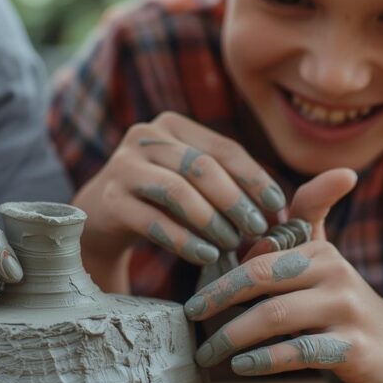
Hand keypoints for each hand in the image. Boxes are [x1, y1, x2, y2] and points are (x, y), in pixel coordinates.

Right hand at [73, 112, 285, 267]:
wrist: (101, 217)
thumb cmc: (161, 201)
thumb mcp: (191, 181)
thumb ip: (228, 183)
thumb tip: (281, 205)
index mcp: (172, 125)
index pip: (223, 148)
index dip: (254, 177)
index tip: (279, 206)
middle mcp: (145, 136)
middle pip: (202, 167)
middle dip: (235, 201)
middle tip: (257, 230)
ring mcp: (122, 165)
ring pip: (177, 191)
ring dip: (211, 221)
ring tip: (231, 245)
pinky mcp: (110, 198)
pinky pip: (153, 221)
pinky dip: (184, 240)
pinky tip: (206, 256)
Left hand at [185, 169, 382, 382]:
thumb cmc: (345, 306)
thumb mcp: (324, 261)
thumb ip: (298, 226)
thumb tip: (260, 212)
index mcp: (318, 250)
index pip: (258, 253)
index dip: (222, 271)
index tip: (193, 296)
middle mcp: (332, 272)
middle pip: (261, 276)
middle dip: (218, 296)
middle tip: (190, 316)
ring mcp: (344, 309)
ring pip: (275, 314)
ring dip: (231, 335)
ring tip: (207, 351)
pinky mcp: (353, 347)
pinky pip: (299, 351)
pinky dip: (265, 359)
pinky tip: (243, 365)